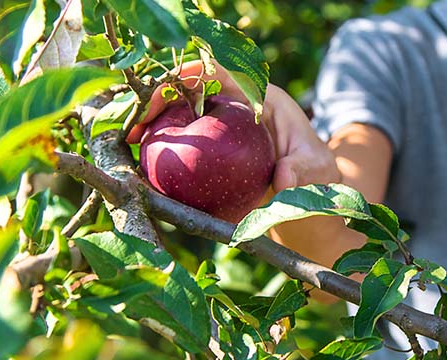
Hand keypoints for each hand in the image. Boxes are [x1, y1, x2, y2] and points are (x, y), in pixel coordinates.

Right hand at [125, 61, 341, 191]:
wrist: (309, 200)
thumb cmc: (317, 179)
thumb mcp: (316, 172)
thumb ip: (302, 171)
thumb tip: (283, 178)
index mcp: (260, 97)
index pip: (223, 72)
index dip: (192, 72)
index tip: (168, 87)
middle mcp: (233, 107)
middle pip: (189, 90)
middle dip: (158, 98)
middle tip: (137, 122)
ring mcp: (217, 129)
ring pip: (178, 114)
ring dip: (151, 122)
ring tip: (129, 139)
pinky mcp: (208, 151)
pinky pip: (180, 144)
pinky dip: (159, 149)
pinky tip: (140, 165)